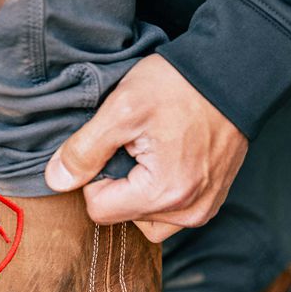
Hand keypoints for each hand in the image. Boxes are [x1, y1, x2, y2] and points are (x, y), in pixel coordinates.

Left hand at [44, 54, 247, 241]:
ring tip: (150, 153)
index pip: (100, 210)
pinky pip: (171, 213)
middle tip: (134, 146)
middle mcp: (188, 212)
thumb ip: (84, 150)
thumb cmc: (179, 85)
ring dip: (138, 194)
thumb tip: (56, 181)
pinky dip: (160, 194)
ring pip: (146, 220)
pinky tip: (166, 160)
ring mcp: (203, 210)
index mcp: (164, 194)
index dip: (95, 178)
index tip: (113, 146)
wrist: (234, 71)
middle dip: (119, 186)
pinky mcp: (212, 202)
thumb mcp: (122, 109)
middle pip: (123, 218)